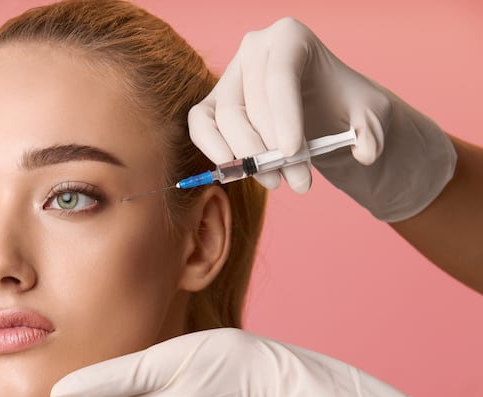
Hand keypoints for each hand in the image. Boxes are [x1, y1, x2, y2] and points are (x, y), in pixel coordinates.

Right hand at [188, 17, 455, 221]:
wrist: (324, 115)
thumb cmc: (343, 108)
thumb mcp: (371, 116)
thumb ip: (373, 132)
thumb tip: (364, 151)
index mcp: (290, 37)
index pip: (280, 77)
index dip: (285, 117)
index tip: (294, 152)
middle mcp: (253, 48)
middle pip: (254, 103)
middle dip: (274, 149)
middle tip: (297, 182)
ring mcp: (230, 75)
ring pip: (228, 119)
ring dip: (251, 158)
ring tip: (279, 181)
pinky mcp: (213, 103)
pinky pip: (201, 125)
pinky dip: (212, 149)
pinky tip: (233, 171)